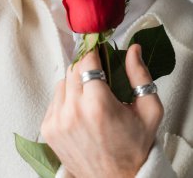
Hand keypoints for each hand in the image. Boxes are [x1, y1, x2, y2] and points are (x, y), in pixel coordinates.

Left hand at [41, 44, 163, 177]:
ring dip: (75, 83)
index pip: (86, 60)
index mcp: (98, 105)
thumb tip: (132, 49)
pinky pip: (54, 99)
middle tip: (98, 75)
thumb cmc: (134, 147)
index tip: (98, 49)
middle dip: (85, 66)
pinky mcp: (48, 129)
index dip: (93, 51)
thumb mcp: (149, 111)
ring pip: (62, 82)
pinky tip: (80, 110)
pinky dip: (65, 98)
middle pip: (73, 68)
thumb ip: (140, 76)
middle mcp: (73, 112)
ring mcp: (57, 121)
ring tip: (90, 96)